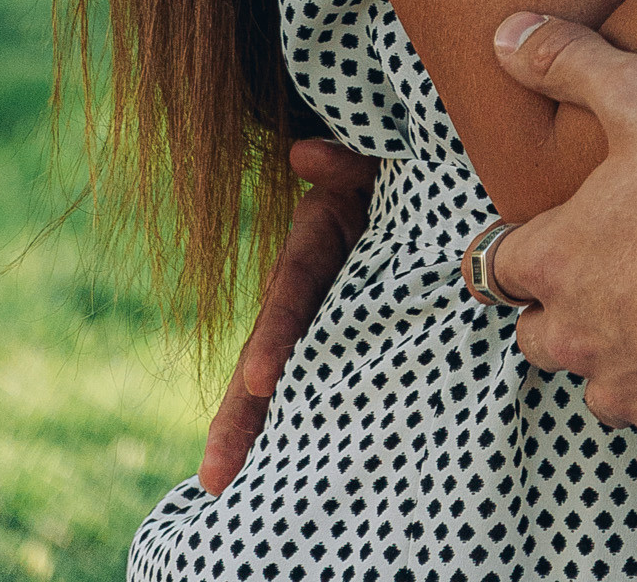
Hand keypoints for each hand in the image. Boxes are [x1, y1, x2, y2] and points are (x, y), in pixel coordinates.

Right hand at [198, 140, 377, 494]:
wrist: (419, 187)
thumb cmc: (394, 174)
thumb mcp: (370, 162)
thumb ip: (342, 161)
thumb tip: (302, 150)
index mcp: (313, 245)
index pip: (290, 292)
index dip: (275, 335)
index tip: (260, 380)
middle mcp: (305, 291)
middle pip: (267, 353)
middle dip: (240, 413)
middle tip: (217, 473)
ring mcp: (320, 320)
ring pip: (282, 379)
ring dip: (254, 429)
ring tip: (223, 487)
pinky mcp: (342, 342)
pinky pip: (315, 386)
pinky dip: (293, 425)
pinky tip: (277, 475)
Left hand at [481, 12, 636, 463]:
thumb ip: (571, 62)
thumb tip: (504, 32)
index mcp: (558, 260)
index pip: (498, 265)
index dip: (521, 247)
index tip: (550, 235)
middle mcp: (577, 334)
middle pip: (537, 336)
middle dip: (561, 310)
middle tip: (612, 273)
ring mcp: (626, 387)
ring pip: (595, 386)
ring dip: (615, 359)